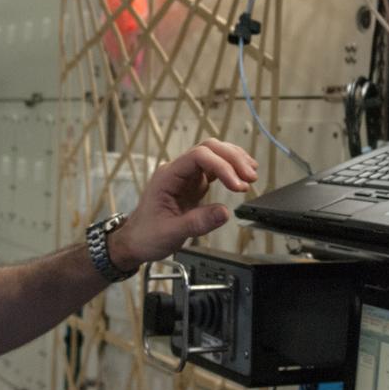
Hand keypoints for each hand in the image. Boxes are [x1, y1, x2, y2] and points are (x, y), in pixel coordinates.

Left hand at [108, 139, 257, 269]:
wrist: (136, 241)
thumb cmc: (147, 236)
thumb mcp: (170, 233)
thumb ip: (197, 223)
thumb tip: (225, 212)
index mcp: (167, 176)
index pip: (198, 157)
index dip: (222, 166)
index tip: (237, 186)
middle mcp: (177, 170)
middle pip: (208, 148)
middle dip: (232, 158)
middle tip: (251, 177)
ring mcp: (186, 175)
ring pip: (213, 154)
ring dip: (234, 160)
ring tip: (252, 174)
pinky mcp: (193, 184)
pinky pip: (214, 168)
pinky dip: (231, 169)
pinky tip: (243, 175)